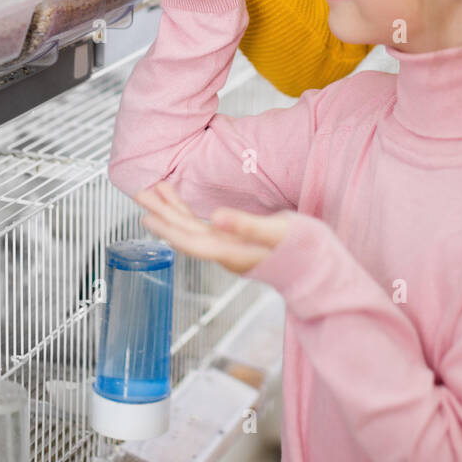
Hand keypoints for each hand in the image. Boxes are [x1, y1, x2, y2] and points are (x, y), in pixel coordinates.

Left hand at [137, 180, 291, 275]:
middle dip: (162, 213)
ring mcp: (229, 249)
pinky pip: (204, 229)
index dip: (168, 228)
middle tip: (141, 193)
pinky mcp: (235, 243)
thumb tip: (216, 219)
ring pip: (192, 230)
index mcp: (232, 253)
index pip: (191, 241)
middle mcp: (225, 253)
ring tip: (155, 191)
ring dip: (172, 211)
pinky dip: (190, 214)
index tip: (148, 214)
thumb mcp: (277, 233)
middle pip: (185, 234)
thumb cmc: (305, 253)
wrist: (320, 271)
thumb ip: (246, 227)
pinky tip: (180, 204)